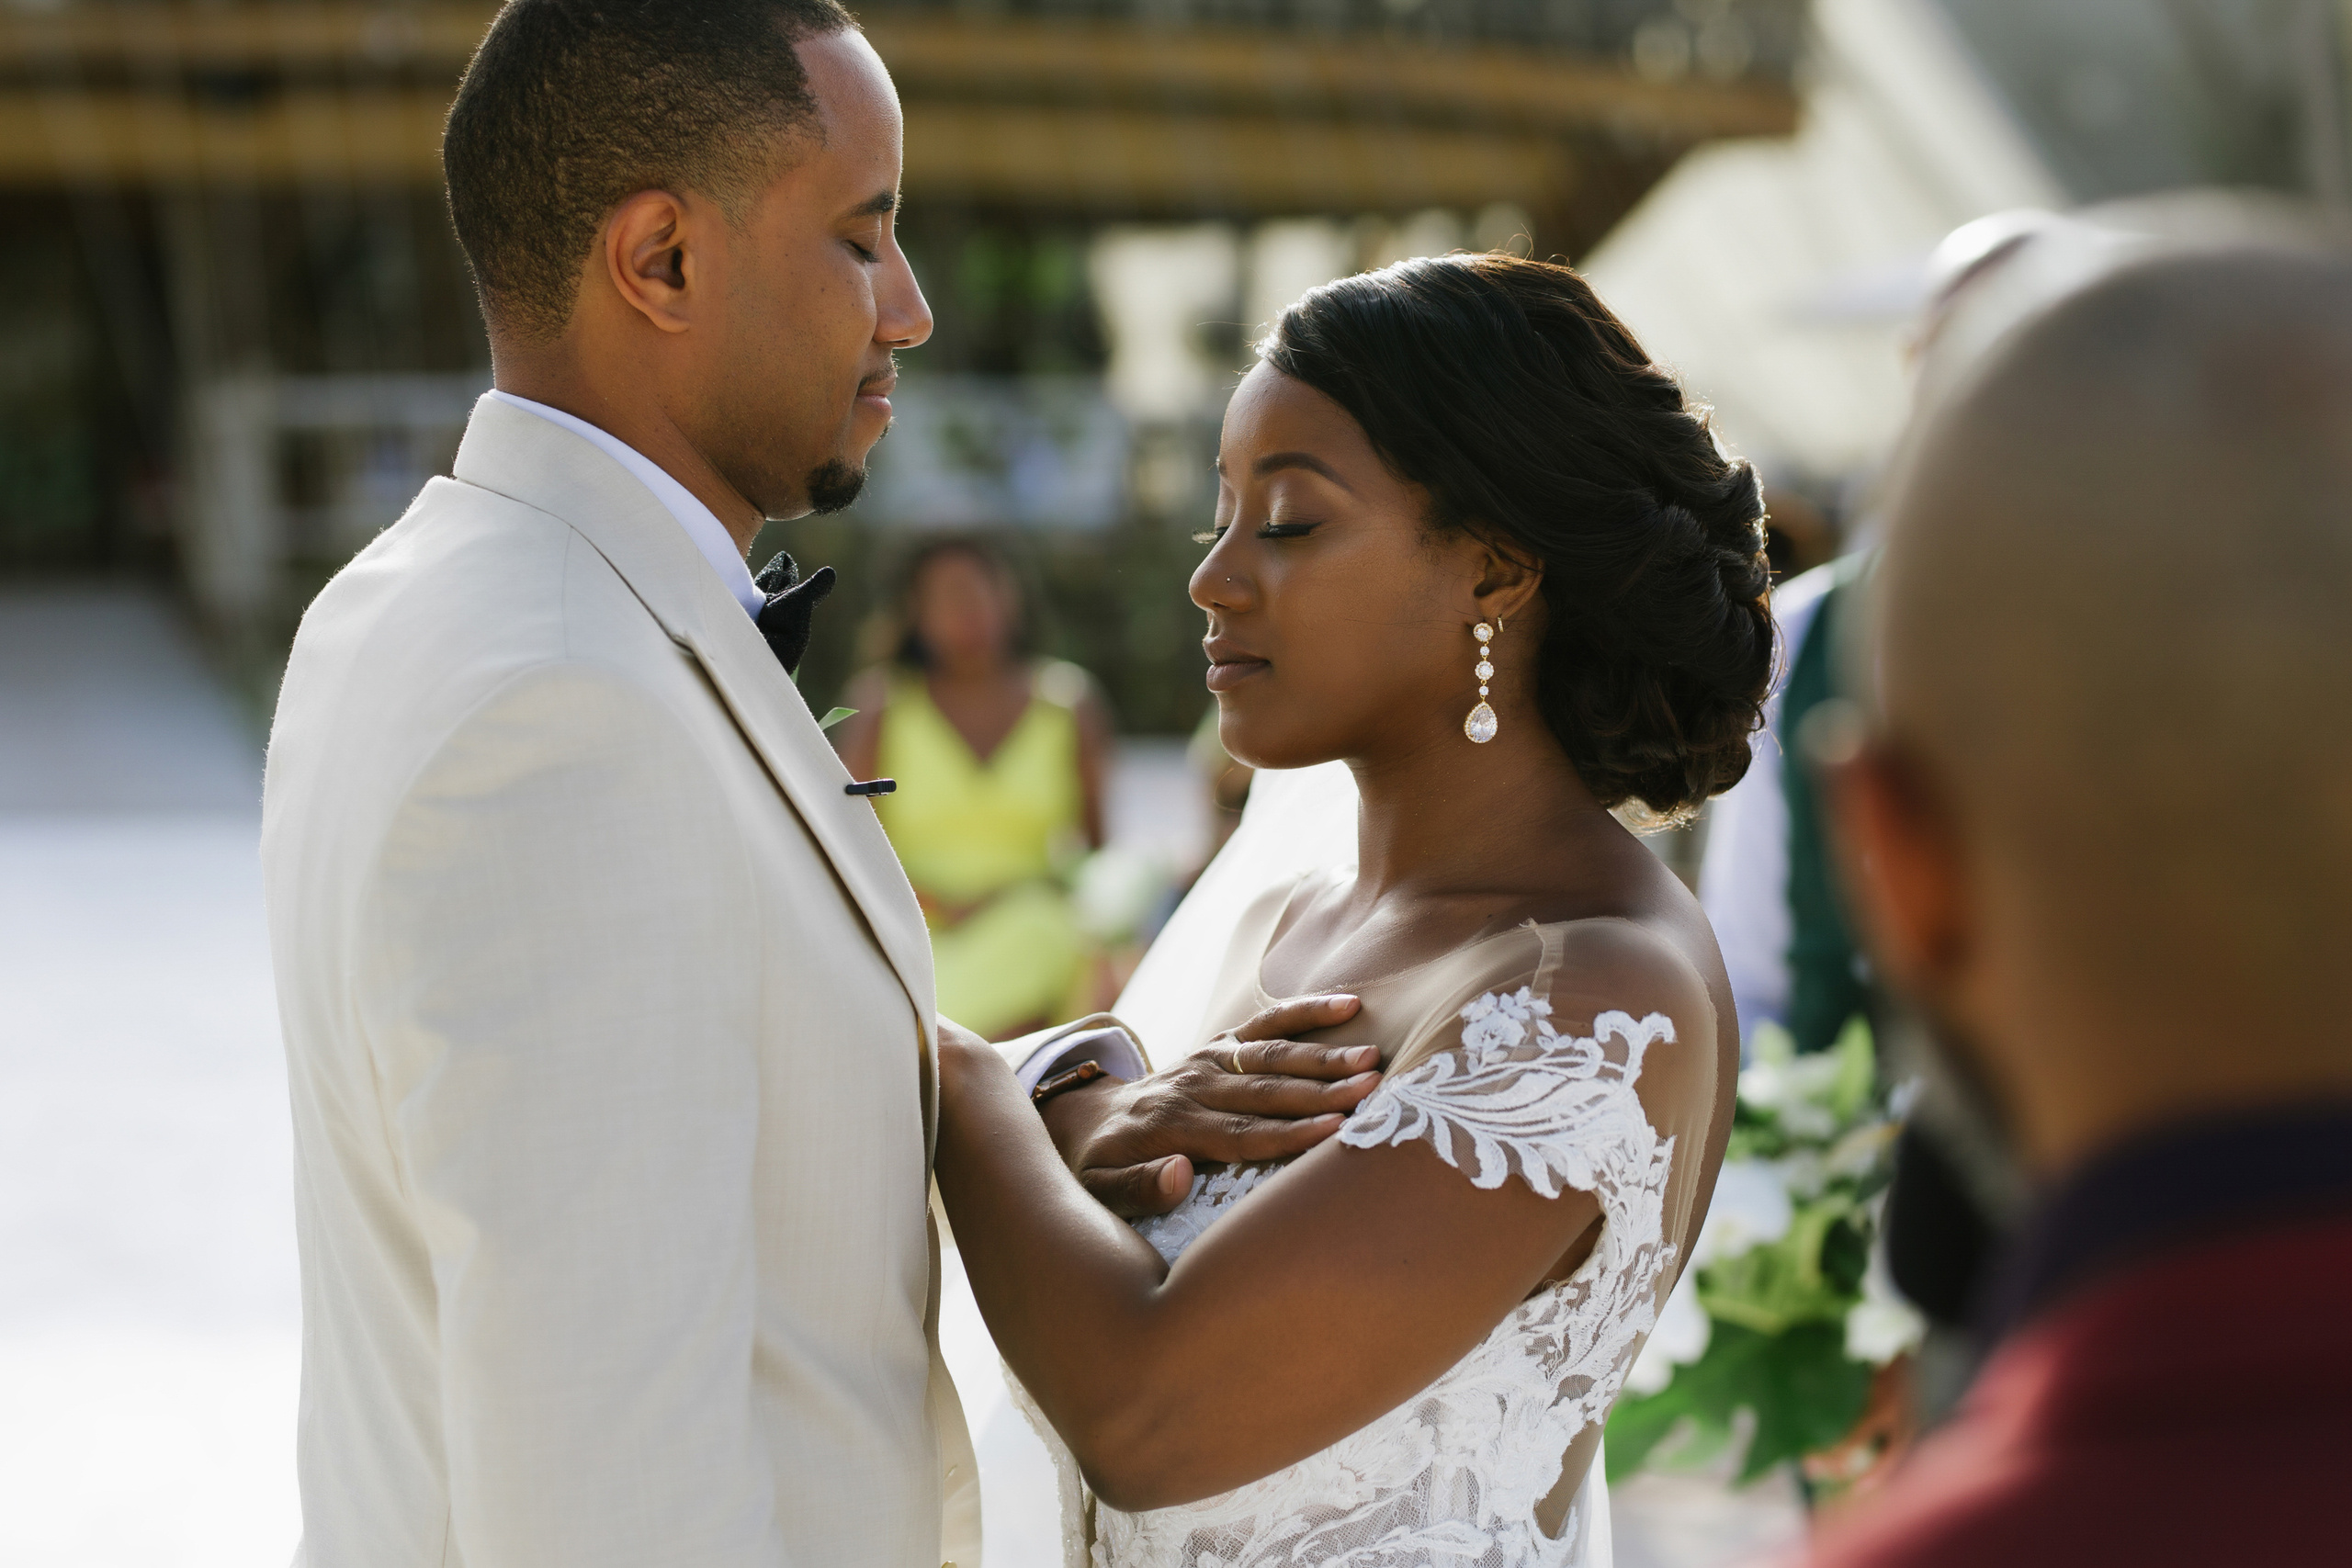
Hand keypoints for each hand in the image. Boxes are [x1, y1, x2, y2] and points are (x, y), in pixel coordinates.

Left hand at [1041, 995, 1382, 1217]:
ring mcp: (1209, 1059)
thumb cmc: (1101, 1165)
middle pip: (1266, 1090)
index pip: (1241, 1133)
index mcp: (1172, 1125)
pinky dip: (1305, 1011)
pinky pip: (1266, 1024)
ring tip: (1371, 1057)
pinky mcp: (1220, 1044)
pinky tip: (1347, 1004)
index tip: (1334, 1128)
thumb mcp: (1101, 1189)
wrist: (1087, 1117)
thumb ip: (1138, 1188)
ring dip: (1323, 1055)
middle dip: (1321, 1089)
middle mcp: (1194, 1086)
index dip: (1289, 1132)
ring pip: (1272, 1054)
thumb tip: (1179, 1176)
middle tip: (1370, 1088)